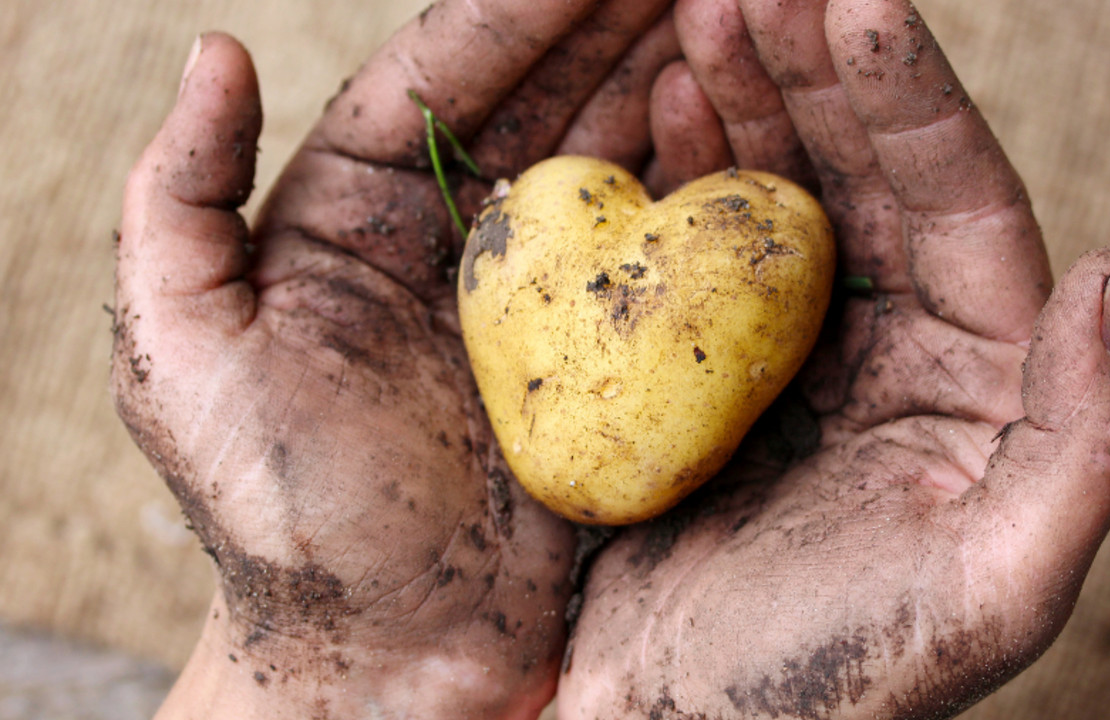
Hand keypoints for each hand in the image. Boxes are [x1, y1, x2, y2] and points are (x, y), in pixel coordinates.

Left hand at [113, 2, 677, 716]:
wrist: (388, 653)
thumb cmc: (280, 512)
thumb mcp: (187, 353)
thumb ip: (181, 198)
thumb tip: (215, 48)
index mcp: (361, 210)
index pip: (449, 71)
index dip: (522, 5)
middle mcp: (461, 237)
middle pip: (551, 94)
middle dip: (620, 19)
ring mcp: (547, 297)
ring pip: (619, 157)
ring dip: (676, 78)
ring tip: (730, 15)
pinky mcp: (611, 358)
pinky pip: (666, 255)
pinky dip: (707, 189)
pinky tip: (746, 127)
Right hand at [558, 1, 1109, 717]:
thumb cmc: (834, 684)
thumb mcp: (996, 590)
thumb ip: (1089, 443)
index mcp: (983, 380)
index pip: (959, 203)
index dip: (910, 96)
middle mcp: (902, 346)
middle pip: (869, 171)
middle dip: (817, 65)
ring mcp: (802, 348)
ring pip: (788, 187)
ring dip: (752, 93)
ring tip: (703, 11)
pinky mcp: (716, 364)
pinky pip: (710, 243)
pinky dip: (690, 166)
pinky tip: (666, 103)